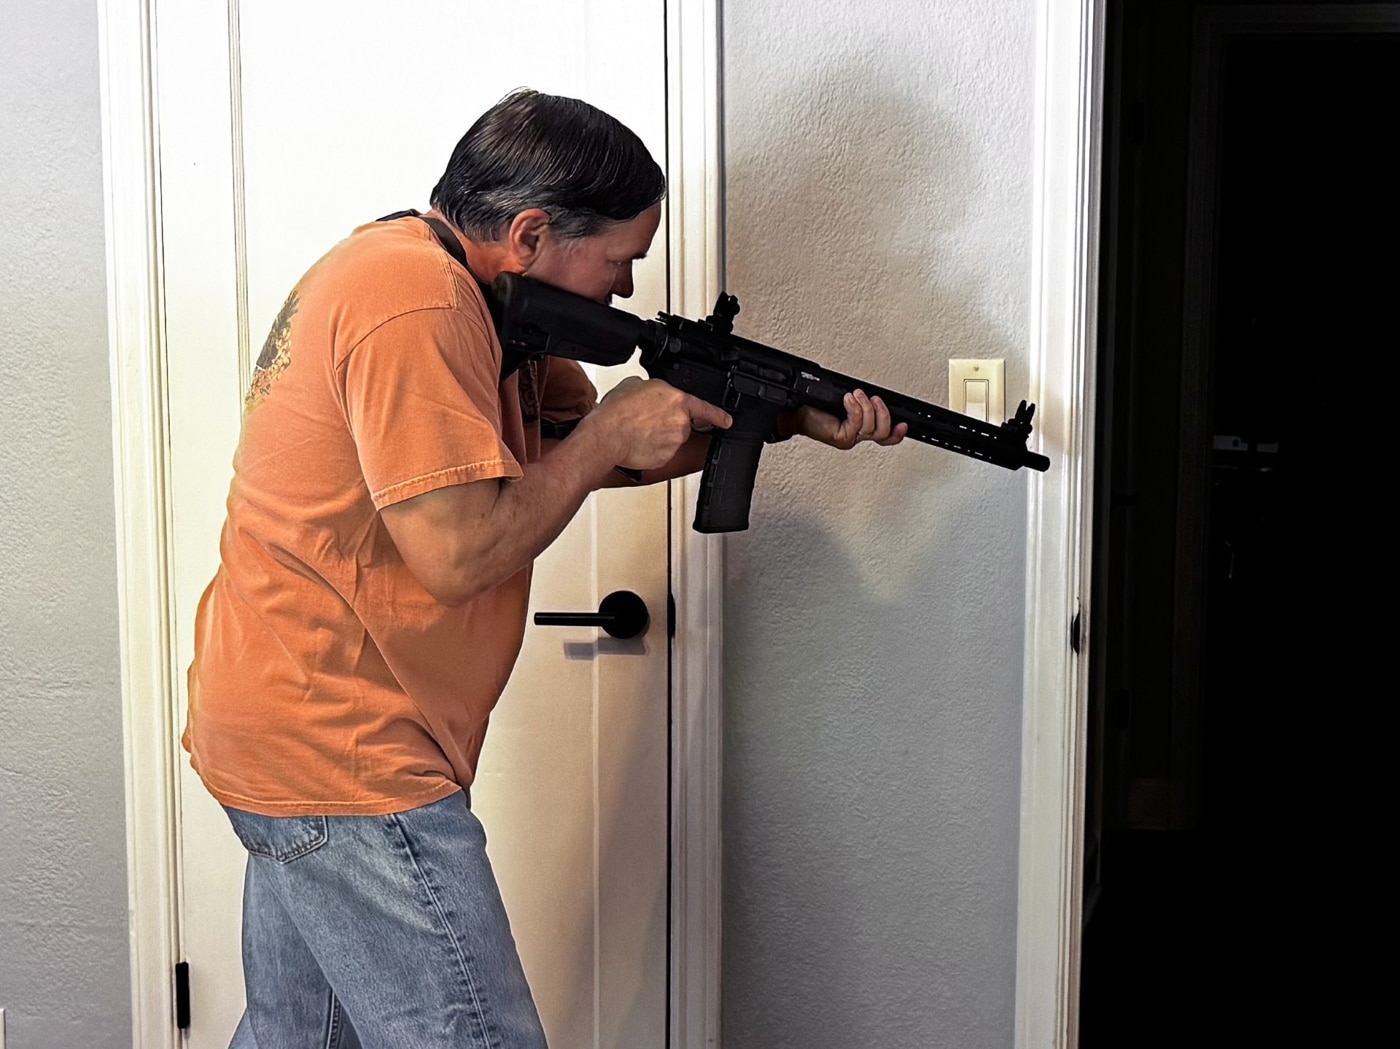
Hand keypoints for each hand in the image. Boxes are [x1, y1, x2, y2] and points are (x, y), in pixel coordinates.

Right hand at [590, 377, 732, 469]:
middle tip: (645, 420)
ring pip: (670, 439)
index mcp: (678, 400)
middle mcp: (681, 422)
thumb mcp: (636, 385)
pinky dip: (651, 450)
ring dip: (658, 436)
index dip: (719, 416)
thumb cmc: (618, 411)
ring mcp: (674, 442)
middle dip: (667, 423)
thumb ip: (652, 389)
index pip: (707, 409)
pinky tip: (636, 442)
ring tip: (636, 430)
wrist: (608, 435)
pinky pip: (661, 453)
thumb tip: (649, 393)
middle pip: (682, 424)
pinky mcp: (665, 458)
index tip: (726, 421)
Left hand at [786, 389, 907, 449]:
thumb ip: (859, 403)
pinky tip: (848, 400)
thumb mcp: (842, 402)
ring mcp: (849, 438)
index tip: (904, 424)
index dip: (897, 433)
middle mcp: (856, 436)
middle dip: (883, 414)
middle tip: (875, 399)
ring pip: (871, 428)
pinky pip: (856, 424)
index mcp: (860, 429)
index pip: (885, 437)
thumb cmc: (814, 408)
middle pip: (883, 433)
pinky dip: (855, 408)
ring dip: (867, 408)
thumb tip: (871, 394)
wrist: (795, 414)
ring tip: (857, 395)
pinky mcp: (841, 438)